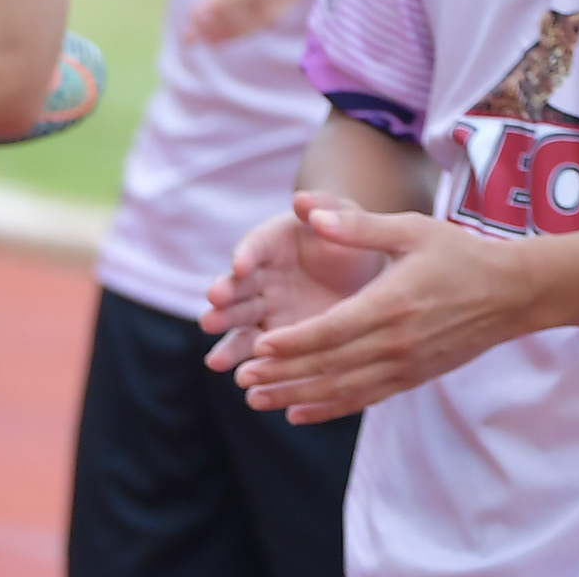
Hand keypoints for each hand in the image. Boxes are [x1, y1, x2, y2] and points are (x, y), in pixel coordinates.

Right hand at [201, 190, 393, 367]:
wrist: (363, 271)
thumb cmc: (349, 238)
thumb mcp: (342, 218)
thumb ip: (325, 207)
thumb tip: (303, 198)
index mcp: (271, 244)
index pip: (253, 247)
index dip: (246, 255)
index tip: (241, 265)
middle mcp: (258, 278)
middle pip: (235, 289)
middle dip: (224, 299)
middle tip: (215, 306)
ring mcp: (263, 310)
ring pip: (238, 325)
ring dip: (226, 339)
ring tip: (217, 360)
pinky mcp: (274, 337)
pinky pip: (256, 352)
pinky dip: (248, 364)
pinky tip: (244, 379)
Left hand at [213, 197, 544, 421]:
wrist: (512, 293)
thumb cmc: (460, 255)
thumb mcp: (413, 230)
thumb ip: (360, 227)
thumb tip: (311, 214)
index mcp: (392, 303)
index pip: (331, 330)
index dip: (291, 342)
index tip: (256, 346)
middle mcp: (396, 342)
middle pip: (328, 366)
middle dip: (281, 374)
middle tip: (241, 376)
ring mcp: (404, 365)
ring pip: (340, 389)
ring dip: (295, 396)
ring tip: (256, 399)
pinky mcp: (411, 377)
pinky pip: (362, 400)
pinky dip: (327, 409)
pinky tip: (297, 412)